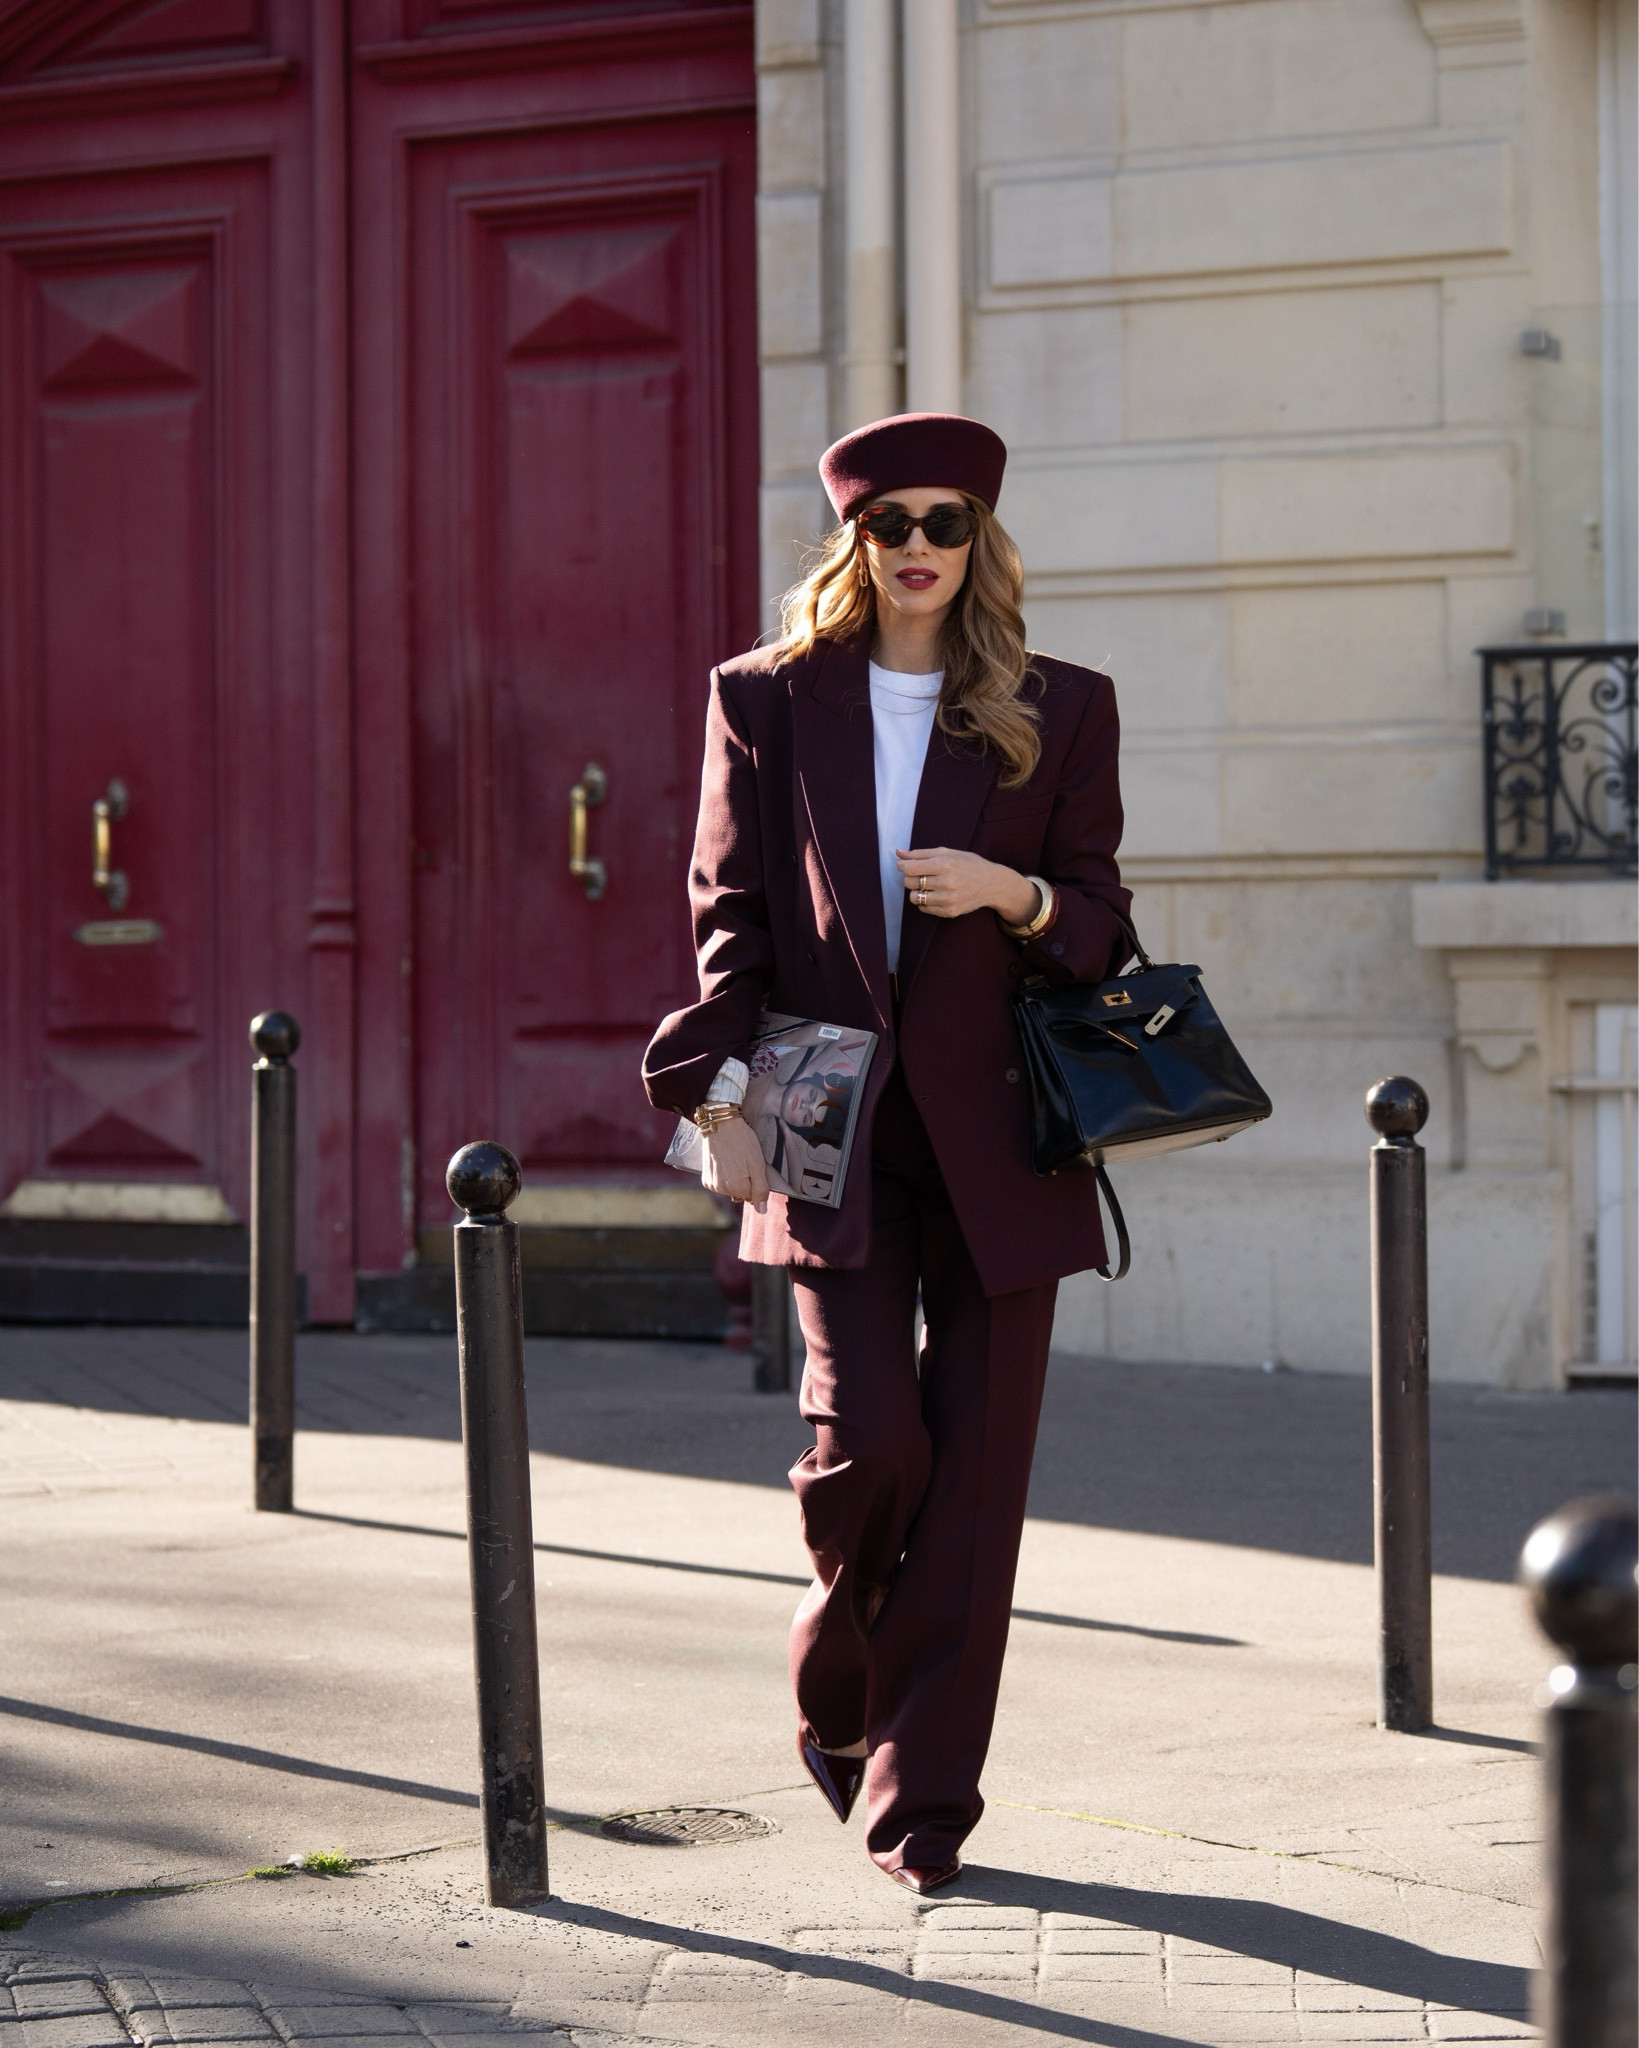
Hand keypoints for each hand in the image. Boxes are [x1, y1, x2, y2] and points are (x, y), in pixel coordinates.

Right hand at [700, 1113, 768, 1211]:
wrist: (720, 1124)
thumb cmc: (742, 1140)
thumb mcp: (758, 1164)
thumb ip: (761, 1189)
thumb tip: (761, 1211)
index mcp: (737, 1187)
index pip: (753, 1196)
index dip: (757, 1182)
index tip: (754, 1167)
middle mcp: (721, 1189)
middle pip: (741, 1193)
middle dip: (746, 1181)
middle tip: (744, 1161)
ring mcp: (711, 1184)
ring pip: (730, 1189)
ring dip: (735, 1179)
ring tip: (734, 1159)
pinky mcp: (705, 1178)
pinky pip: (720, 1184)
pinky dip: (724, 1176)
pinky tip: (725, 1161)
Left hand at [895, 847, 1038, 925]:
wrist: (992, 884)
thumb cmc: (968, 864)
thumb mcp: (948, 853)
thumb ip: (921, 853)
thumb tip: (898, 853)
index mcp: (946, 864)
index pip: (910, 868)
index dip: (902, 866)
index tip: (904, 865)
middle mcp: (947, 882)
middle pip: (910, 883)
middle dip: (910, 877)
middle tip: (921, 874)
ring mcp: (948, 899)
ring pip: (915, 897)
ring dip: (917, 891)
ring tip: (928, 885)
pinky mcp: (949, 911)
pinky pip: (924, 908)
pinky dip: (925, 901)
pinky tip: (936, 894)